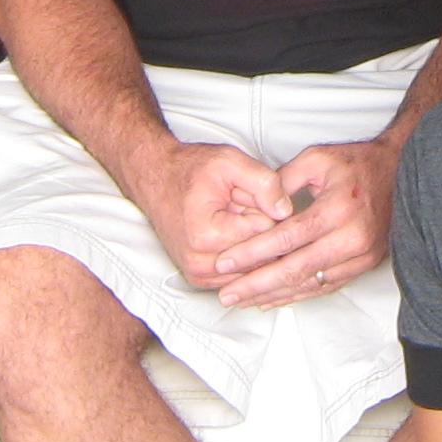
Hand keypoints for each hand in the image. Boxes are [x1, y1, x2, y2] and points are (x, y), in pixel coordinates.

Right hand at [135, 140, 291, 290]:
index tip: (247, 195)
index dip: (265, 207)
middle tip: (239, 205)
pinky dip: (243, 255)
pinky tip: (233, 233)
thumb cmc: (188, 170)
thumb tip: (286, 210)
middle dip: (260, 227)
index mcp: (208, 237)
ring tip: (233, 218)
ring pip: (254, 266)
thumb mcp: (230, 162)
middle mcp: (202, 263)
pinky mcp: (202, 278)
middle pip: (262, 254)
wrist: (156, 177)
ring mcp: (200, 275)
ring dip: (252, 242)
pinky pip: (240, 273)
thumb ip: (264, 182)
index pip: (267, 231)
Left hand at [212, 135, 398, 307]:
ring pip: (310, 283)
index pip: (286, 239)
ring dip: (274, 294)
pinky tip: (274, 298)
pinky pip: (326, 286)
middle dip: (257, 284)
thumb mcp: (317, 158)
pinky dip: (297, 294)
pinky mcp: (364, 264)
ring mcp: (360, 255)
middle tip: (227, 294)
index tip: (225, 263)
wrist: (400, 172)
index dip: (252, 253)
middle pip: (295, 269)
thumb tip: (256, 205)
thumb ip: (283, 180)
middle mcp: (351, 237)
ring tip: (243, 300)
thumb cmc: (357, 163)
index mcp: (337, 208)